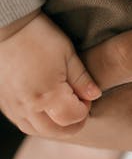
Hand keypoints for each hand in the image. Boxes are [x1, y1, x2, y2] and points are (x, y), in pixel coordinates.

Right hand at [0, 11, 100, 134]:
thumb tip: (95, 95)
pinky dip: (37, 122)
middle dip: (73, 124)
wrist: (6, 27)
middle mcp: (28, 106)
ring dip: (55, 126)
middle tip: (79, 107)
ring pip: (37, 131)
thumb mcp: (68, 54)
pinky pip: (22, 123)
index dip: (84, 110)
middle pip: (56, 132)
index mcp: (47, 94)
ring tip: (63, 109)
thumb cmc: (38, 37)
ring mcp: (13, 106)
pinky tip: (45, 109)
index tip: (86, 96)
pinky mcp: (4, 103)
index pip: (73, 118)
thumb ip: (82, 79)